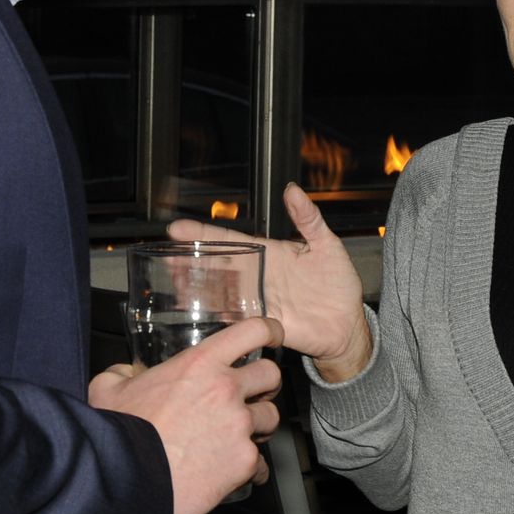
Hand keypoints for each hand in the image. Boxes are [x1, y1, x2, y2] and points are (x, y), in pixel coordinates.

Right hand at [87, 316, 285, 513]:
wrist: (126, 480)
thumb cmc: (118, 434)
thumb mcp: (108, 389)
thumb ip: (122, 374)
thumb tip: (124, 374)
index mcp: (200, 364)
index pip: (253, 330)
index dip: (269, 330)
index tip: (273, 336)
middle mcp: (226, 389)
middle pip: (271, 374)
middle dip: (264, 385)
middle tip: (251, 395)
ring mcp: (239, 425)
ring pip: (270, 418)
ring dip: (257, 426)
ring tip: (236, 436)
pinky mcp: (244, 461)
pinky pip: (261, 463)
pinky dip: (251, 469)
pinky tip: (234, 473)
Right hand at [166, 183, 371, 379]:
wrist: (348, 324)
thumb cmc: (338, 283)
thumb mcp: (326, 244)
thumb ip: (308, 218)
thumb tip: (292, 189)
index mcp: (269, 253)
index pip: (231, 240)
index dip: (205, 234)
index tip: (178, 228)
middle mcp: (258, 276)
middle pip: (218, 266)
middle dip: (191, 261)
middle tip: (166, 257)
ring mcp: (259, 300)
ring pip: (221, 291)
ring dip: (197, 287)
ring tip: (174, 282)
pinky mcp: (263, 322)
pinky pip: (236, 318)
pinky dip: (218, 314)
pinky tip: (198, 311)